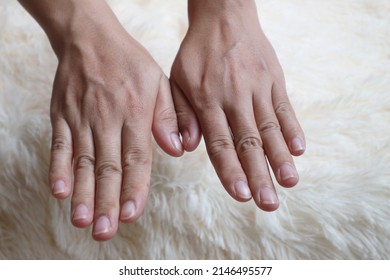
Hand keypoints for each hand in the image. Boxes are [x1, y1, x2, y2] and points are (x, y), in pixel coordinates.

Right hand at [48, 7, 182, 240]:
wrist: (90, 37)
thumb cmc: (129, 62)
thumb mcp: (159, 81)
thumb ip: (169, 116)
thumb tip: (178, 149)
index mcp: (135, 114)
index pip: (136, 158)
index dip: (134, 187)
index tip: (131, 213)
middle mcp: (107, 120)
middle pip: (108, 167)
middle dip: (107, 201)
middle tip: (105, 231)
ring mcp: (81, 119)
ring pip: (83, 162)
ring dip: (83, 193)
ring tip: (82, 220)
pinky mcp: (62, 116)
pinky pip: (58, 145)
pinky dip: (57, 169)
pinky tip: (59, 191)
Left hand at [170, 0, 304, 210]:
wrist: (223, 15)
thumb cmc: (197, 53)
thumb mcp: (176, 79)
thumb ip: (180, 114)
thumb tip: (185, 148)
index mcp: (207, 100)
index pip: (220, 143)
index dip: (231, 170)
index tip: (241, 195)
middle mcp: (233, 96)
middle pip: (248, 141)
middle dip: (258, 174)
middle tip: (268, 203)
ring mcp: (257, 87)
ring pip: (269, 127)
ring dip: (280, 157)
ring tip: (289, 182)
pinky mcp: (274, 79)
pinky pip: (284, 106)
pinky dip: (293, 128)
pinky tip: (300, 149)